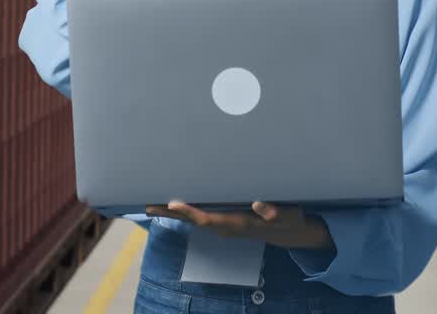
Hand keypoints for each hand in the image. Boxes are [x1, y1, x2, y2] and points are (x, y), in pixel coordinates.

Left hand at [145, 200, 332, 249]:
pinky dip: (184, 211)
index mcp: (239, 223)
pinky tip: (172, 204)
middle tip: (147, 204)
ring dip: (172, 213)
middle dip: (170, 213)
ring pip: (194, 219)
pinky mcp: (224, 220)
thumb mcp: (289, 215)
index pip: (209, 219)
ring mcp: (224, 225)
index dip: (190, 212)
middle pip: (194, 220)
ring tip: (150, 203)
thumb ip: (275, 211)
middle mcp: (227, 226)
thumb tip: (259, 205)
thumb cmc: (289, 219)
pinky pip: (200, 216)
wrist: (289, 232)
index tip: (173, 204)